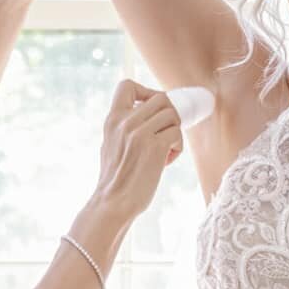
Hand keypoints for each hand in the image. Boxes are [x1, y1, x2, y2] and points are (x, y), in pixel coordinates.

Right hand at [95, 80, 182, 219]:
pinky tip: (166, 161)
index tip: (151, 108)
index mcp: (112, 119)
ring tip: (166, 150)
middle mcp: (125, 122)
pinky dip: (177, 147)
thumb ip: (123, 127)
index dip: (146, 90)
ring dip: (175, 131)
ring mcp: (140, 133)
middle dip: (170, 114)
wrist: (113, 203)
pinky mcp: (155, 147)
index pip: (127, 85)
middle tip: (166, 132)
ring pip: (172, 114)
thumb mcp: (110, 144)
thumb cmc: (115, 179)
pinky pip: (177, 133)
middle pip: (161, 98)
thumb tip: (143, 113)